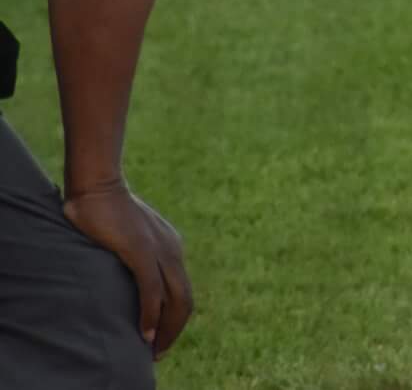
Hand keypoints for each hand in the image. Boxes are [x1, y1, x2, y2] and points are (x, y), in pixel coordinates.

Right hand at [63, 180, 193, 357]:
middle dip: (174, 331)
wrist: (99, 187)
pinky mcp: (141, 252)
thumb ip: (135, 257)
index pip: (182, 292)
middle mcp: (173, 251)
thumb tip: (129, 277)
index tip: (160, 339)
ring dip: (165, 329)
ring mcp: (160, 251)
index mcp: (172, 248)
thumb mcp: (129, 239)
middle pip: (184, 300)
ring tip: (153, 350)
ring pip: (174, 300)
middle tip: (158, 353)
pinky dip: (151, 314)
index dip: (174, 319)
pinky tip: (144, 333)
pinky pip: (152, 290)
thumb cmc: (107, 212)